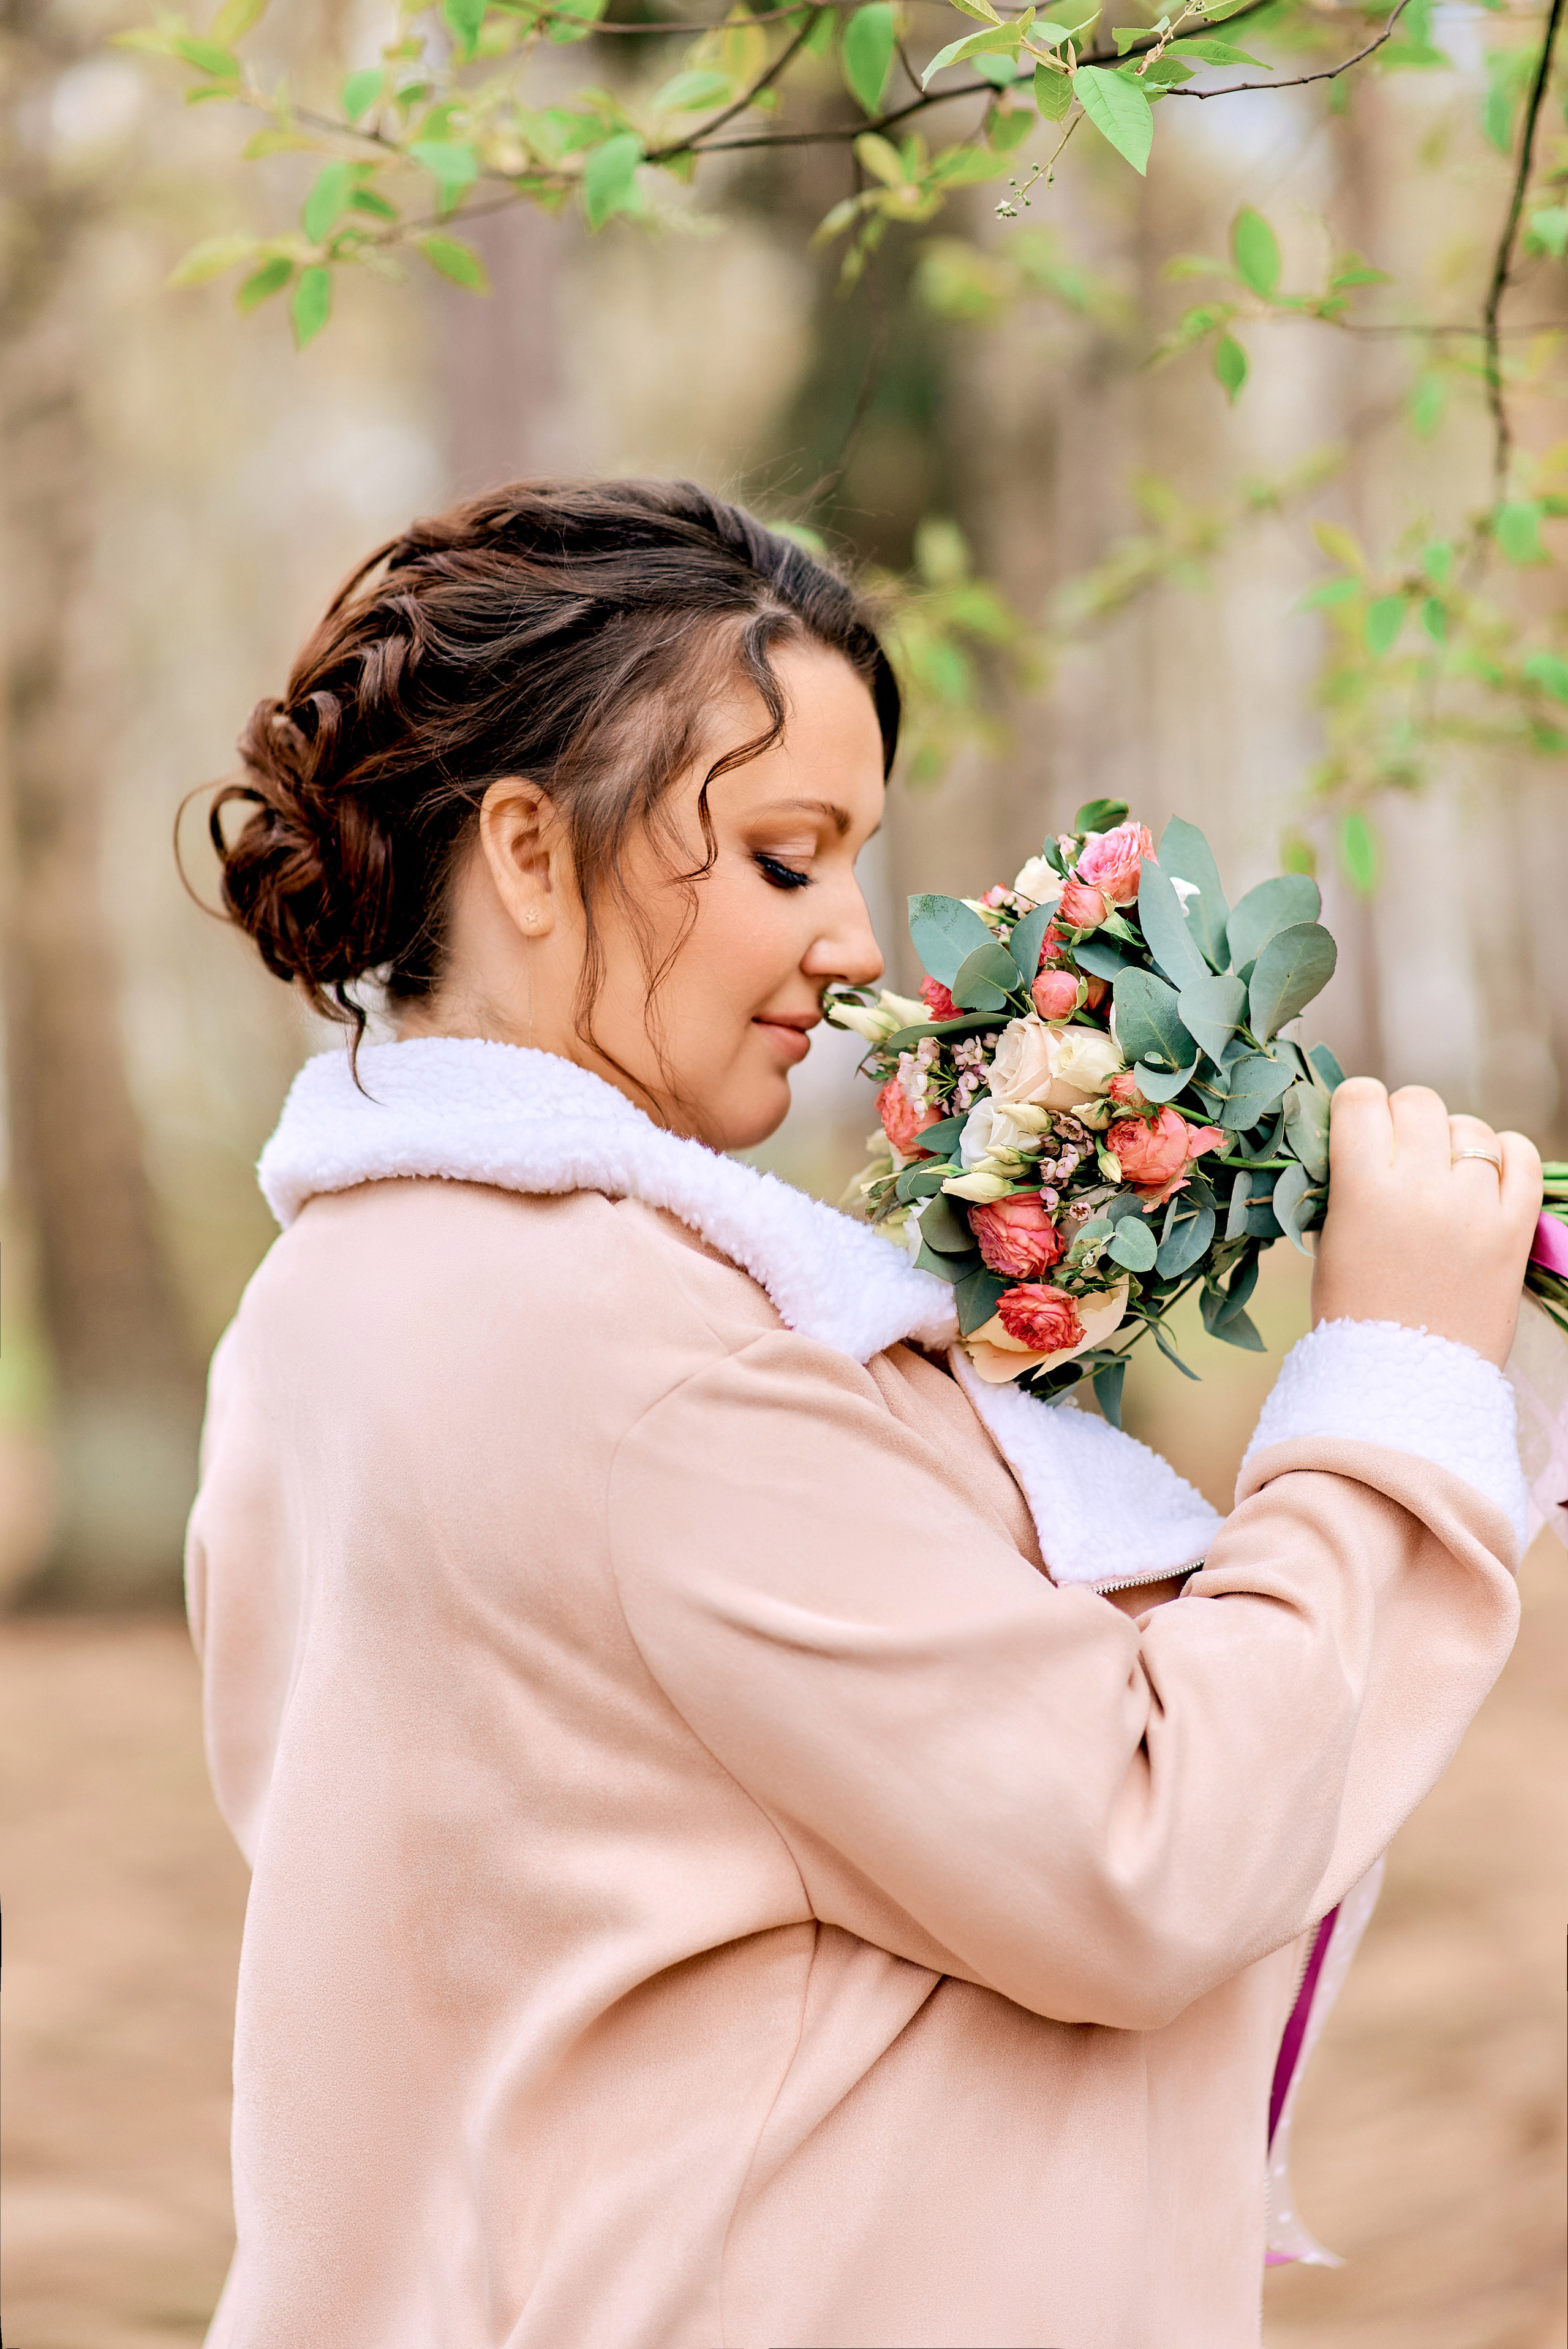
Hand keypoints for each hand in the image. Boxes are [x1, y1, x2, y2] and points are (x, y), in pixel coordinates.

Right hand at [1311, 1079, 1541, 1367]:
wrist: (1405, 1383)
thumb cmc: (1354, 1312)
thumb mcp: (1330, 1240)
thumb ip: (1348, 1181)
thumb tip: (1365, 1135)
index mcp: (1362, 1191)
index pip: (1361, 1098)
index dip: (1358, 1107)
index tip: (1358, 1129)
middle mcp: (1421, 1189)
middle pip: (1419, 1102)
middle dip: (1406, 1121)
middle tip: (1401, 1157)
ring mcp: (1474, 1207)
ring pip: (1471, 1127)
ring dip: (1454, 1142)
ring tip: (1444, 1178)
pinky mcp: (1515, 1229)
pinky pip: (1522, 1156)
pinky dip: (1506, 1155)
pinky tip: (1487, 1176)